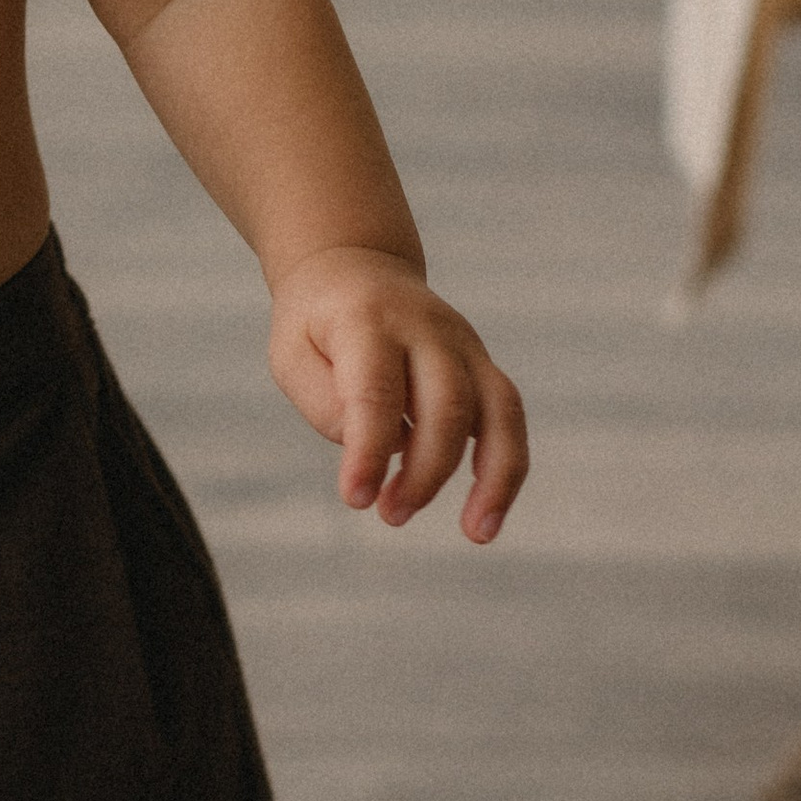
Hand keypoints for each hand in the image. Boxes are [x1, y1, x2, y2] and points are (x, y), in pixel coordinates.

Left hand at [267, 245, 528, 546]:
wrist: (356, 268)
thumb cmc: (317, 325)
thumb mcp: (290, 354)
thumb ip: (323, 403)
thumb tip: (372, 450)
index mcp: (368, 320)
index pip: (377, 391)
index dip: (369, 451)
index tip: (357, 499)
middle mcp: (427, 328)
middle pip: (446, 403)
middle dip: (426, 471)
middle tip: (391, 514)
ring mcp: (464, 344)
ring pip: (497, 409)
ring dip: (490, 477)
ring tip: (476, 533)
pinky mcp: (483, 364)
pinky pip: (509, 416)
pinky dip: (507, 467)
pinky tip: (487, 514)